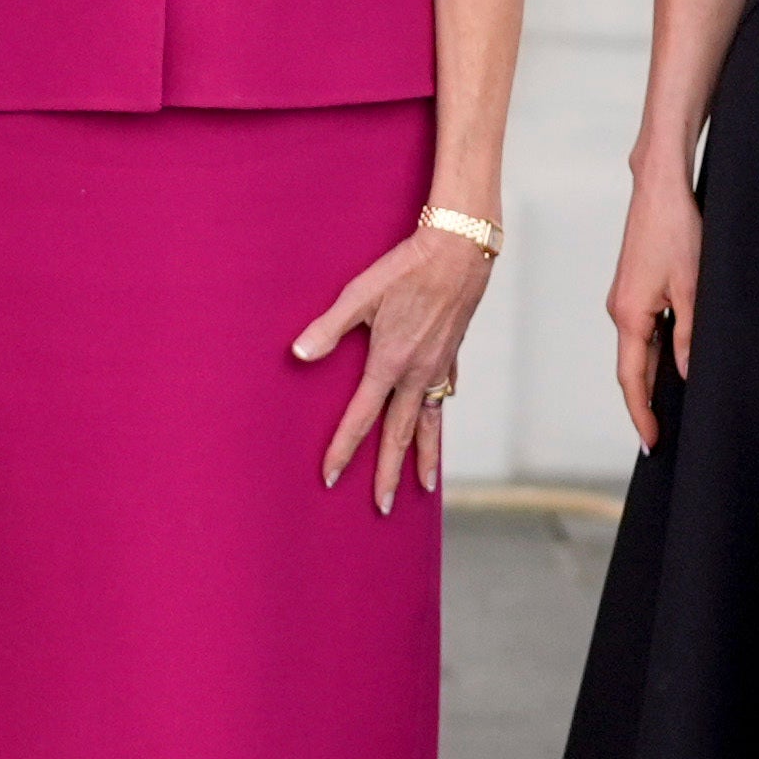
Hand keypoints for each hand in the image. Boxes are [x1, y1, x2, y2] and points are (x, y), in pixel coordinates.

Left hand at [296, 221, 495, 513]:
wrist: (461, 251)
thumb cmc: (406, 268)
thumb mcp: (359, 294)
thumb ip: (328, 328)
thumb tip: (298, 354)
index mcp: (390, 363)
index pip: (361, 418)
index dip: (344, 449)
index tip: (331, 477)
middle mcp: (418, 374)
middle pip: (400, 435)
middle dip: (389, 473)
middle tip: (382, 506)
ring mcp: (439, 368)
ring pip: (429, 424)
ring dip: (423, 458)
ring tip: (422, 487)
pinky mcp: (451, 356)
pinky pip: (444, 400)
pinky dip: (438, 421)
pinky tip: (434, 428)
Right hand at [608, 169, 702, 450]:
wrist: (659, 189)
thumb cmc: (676, 231)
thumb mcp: (693, 288)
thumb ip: (690, 335)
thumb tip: (688, 374)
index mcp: (630, 315)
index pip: (632, 378)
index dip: (642, 414)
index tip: (652, 443)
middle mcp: (620, 310)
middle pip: (631, 369)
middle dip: (645, 404)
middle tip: (660, 437)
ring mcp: (626, 299)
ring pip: (638, 350)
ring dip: (651, 379)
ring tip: (669, 409)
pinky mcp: (635, 288)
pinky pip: (643, 332)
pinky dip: (654, 354)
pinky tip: (672, 363)